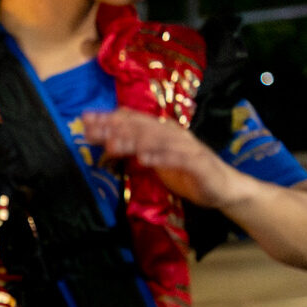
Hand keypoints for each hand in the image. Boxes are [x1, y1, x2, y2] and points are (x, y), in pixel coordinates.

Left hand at [80, 108, 252, 209]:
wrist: (221, 188)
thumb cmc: (185, 172)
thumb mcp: (154, 159)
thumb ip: (134, 149)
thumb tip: (106, 141)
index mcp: (162, 131)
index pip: (132, 120)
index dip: (109, 119)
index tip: (84, 119)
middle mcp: (173, 134)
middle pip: (140, 128)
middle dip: (114, 128)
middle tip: (91, 130)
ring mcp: (186, 147)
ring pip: (157, 140)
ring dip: (133, 141)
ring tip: (112, 144)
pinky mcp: (197, 163)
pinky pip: (177, 158)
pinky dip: (161, 157)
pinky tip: (145, 158)